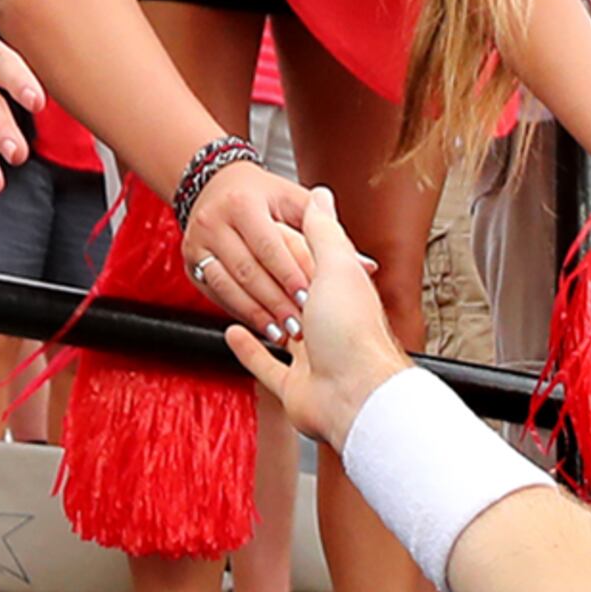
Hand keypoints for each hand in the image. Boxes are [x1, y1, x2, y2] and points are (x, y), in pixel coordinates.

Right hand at [182, 154, 311, 337]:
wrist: (213, 185)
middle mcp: (214, 223)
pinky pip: (216, 298)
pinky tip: (258, 328)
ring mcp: (198, 247)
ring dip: (256, 313)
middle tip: (299, 322)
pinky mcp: (191, 269)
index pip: (271, 245)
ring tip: (282, 332)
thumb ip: (327, 232)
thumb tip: (365, 260)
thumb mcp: (295, 203)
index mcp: (244, 203)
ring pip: (228, 288)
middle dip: (275, 298)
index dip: (291, 273)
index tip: (310, 297)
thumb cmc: (264, 198)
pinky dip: (240, 314)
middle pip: (247, 269)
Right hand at [222, 186, 397, 447]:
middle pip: (288, 296)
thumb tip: (324, 194)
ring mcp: (310, 356)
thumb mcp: (338, 268)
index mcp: (338, 293)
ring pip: (274, 327)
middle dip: (268, 281)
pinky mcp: (294, 386)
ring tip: (235, 294)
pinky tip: (232, 333)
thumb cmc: (354, 332)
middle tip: (242, 259)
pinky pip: (265, 365)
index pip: (305, 263)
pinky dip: (248, 349)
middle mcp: (326, 324)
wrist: (357, 396)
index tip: (266, 229)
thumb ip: (325, 231)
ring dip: (255, 311)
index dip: (286, 247)